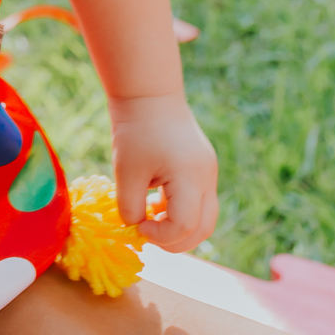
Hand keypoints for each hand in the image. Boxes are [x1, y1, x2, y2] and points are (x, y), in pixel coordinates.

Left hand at [110, 93, 217, 252]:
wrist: (148, 93)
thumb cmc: (135, 129)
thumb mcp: (126, 172)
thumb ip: (130, 207)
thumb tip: (135, 228)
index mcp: (190, 176)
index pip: (185, 226)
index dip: (161, 236)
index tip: (138, 226)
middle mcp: (206, 177)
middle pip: (204, 228)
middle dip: (176, 241)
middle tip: (147, 233)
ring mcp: (209, 171)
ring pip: (205, 217)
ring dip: (180, 227)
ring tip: (151, 217)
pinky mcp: (203, 167)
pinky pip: (199, 200)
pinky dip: (182, 210)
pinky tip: (156, 202)